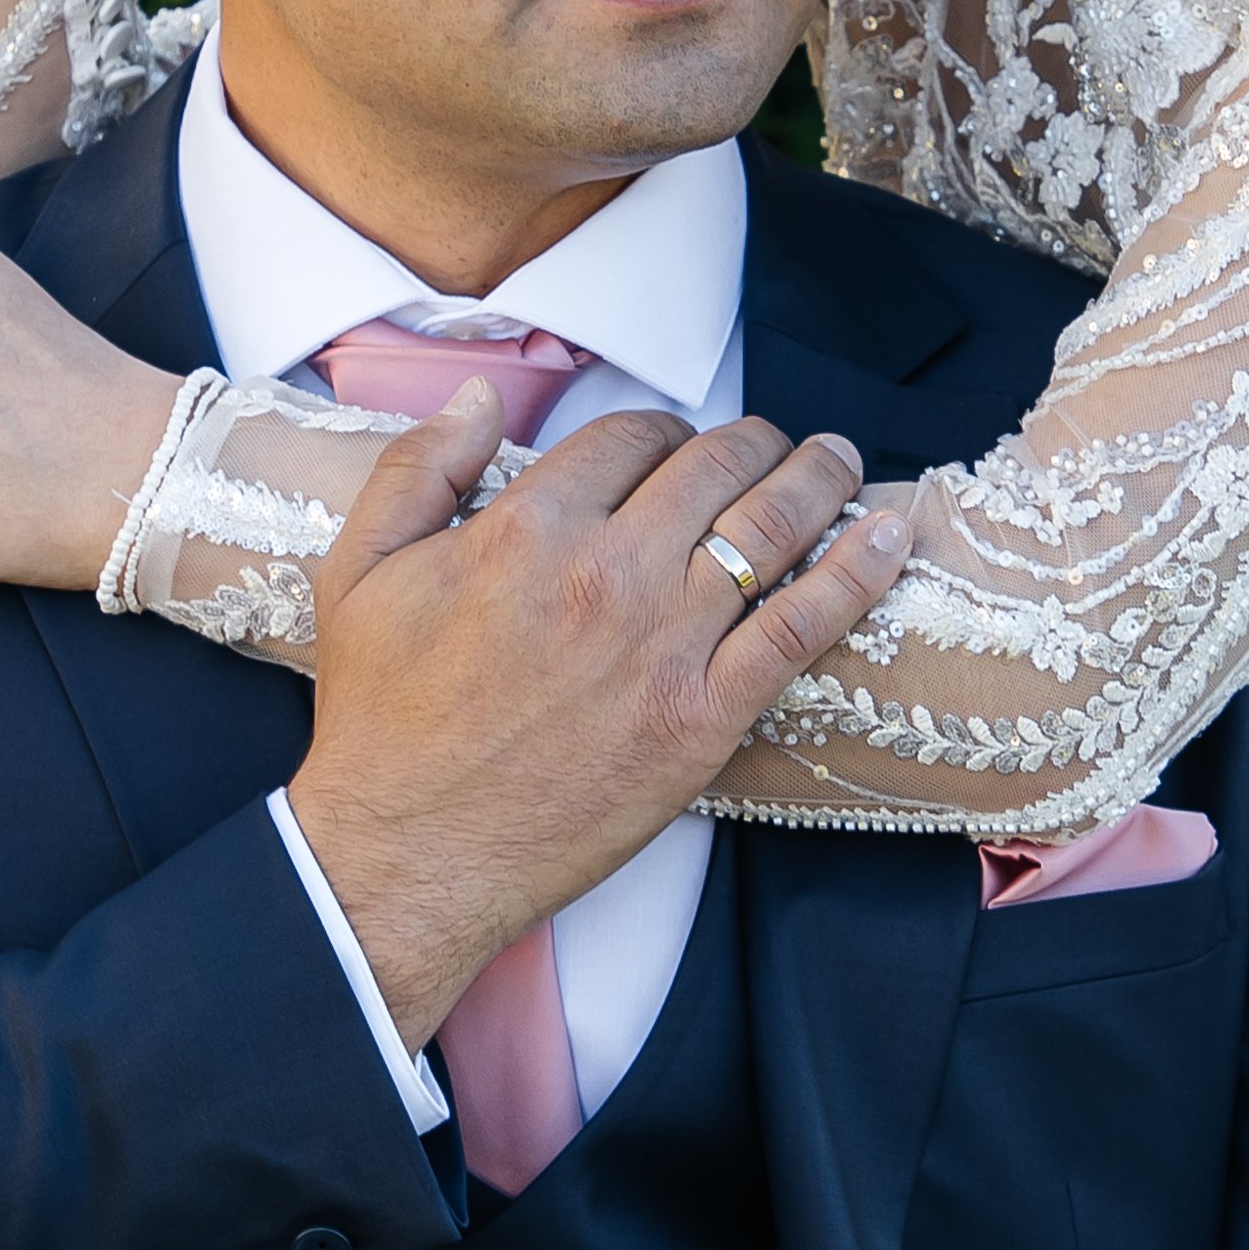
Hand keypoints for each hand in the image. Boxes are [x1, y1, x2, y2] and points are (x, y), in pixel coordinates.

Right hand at [284, 396, 908, 1042]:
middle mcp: (608, 571)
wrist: (406, 855)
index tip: (675, 449)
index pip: (631, 435)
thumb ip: (419, 468)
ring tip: (840, 461)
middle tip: (776, 445)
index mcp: (528, 525)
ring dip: (820, 478)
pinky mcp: (705, 717)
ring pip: (772, 527)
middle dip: (755, 441)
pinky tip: (888, 534)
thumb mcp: (360, 573)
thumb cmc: (380, 722)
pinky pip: (802, 625)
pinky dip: (857, 571)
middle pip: (716, 466)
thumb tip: (476, 394)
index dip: (663, 431)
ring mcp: (665, 644)